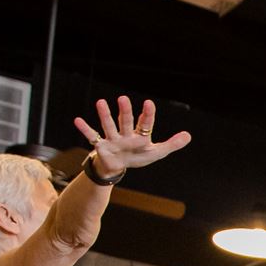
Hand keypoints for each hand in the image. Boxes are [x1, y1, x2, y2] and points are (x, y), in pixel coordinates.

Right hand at [71, 96, 190, 176]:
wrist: (118, 167)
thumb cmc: (137, 156)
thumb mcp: (156, 152)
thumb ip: (172, 144)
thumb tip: (188, 135)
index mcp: (140, 134)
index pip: (145, 123)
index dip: (147, 114)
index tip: (149, 103)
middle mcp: (125, 133)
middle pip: (126, 121)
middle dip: (125, 111)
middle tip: (123, 99)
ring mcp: (112, 138)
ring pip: (109, 125)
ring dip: (105, 115)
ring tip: (100, 102)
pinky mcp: (101, 146)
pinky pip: (92, 137)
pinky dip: (85, 129)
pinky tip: (77, 120)